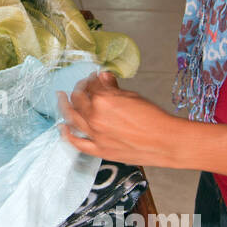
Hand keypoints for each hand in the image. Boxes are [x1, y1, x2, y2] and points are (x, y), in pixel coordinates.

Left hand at [58, 73, 186, 168]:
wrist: (165, 142)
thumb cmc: (153, 118)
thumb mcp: (132, 96)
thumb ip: (113, 87)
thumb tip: (103, 77)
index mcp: (103, 100)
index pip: (90, 87)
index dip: (90, 80)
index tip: (93, 78)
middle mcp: (95, 117)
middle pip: (78, 100)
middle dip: (78, 90)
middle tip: (80, 86)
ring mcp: (95, 134)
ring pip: (72, 118)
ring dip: (65, 106)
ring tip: (62, 98)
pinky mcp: (99, 149)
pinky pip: (77, 142)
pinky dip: (66, 134)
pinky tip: (62, 127)